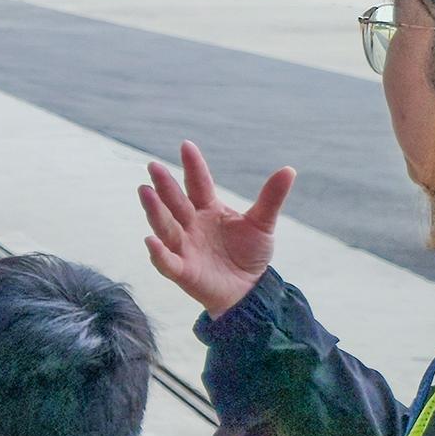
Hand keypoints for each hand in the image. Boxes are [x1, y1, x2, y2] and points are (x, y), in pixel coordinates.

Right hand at [138, 141, 293, 318]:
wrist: (248, 290)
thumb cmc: (249, 254)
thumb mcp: (262, 223)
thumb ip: (271, 197)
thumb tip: (289, 169)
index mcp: (208, 209)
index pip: (198, 184)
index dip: (193, 166)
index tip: (186, 146)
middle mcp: (191, 225)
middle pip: (175, 203)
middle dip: (164, 185)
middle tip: (153, 166)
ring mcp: (184, 247)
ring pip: (165, 226)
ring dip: (154, 211)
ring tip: (145, 192)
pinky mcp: (182, 270)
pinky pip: (166, 261)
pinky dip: (157, 252)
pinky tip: (150, 240)